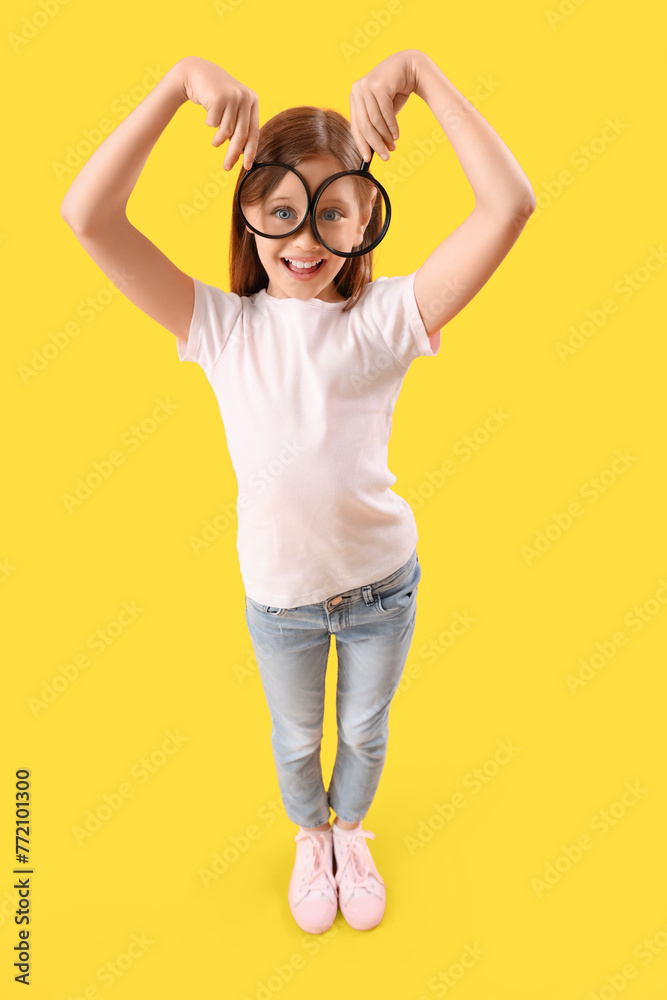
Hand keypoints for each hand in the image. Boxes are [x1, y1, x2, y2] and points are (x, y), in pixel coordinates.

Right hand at [177, 56, 258, 170]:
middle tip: (227, 167)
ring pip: (227, 131)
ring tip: (214, 141)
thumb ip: (238, 127)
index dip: (250, 152)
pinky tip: (208, 113)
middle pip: (241, 135)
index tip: (246, 167)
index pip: (254, 132)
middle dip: (233, 154)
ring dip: (218, 139)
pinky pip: (214, 123)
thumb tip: (241, 153)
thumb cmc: (214, 95)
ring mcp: (233, 96)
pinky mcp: (220, 97)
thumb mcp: (231, 109)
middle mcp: (246, 97)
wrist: (196, 73)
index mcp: (253, 101)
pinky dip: (209, 123)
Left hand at [349, 50, 422, 161]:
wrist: (411, 67)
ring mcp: (366, 86)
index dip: (361, 144)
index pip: (355, 125)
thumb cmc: (396, 90)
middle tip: (385, 156)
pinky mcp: (378, 85)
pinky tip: (397, 135)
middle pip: (364, 125)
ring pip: (374, 121)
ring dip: (385, 136)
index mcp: (355, 96)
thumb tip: (373, 149)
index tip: (368, 159)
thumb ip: (375, 125)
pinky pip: (384, 113)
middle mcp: (357, 90)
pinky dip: (392, 126)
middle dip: (375, 144)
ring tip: (393, 145)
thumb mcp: (382, 109)